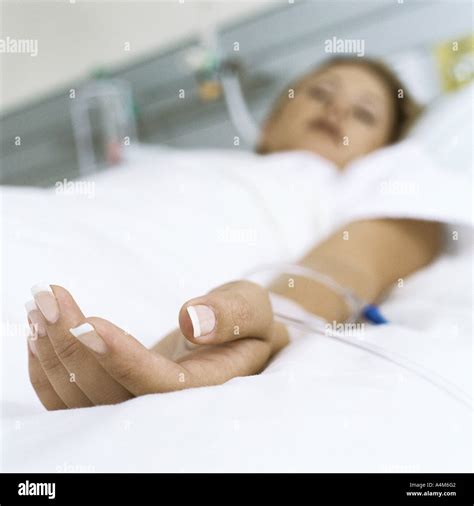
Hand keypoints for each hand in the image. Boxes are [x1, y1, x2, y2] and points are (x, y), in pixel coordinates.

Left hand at [26, 281, 288, 409]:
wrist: (235, 340)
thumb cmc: (247, 323)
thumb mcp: (254, 309)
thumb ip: (233, 314)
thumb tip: (192, 321)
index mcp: (206, 389)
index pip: (155, 384)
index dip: (120, 359)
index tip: (88, 323)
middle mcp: (167, 409)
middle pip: (109, 394)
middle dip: (73, 345)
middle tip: (48, 298)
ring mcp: (138, 406)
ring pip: (83, 400)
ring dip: (55, 353)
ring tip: (40, 306)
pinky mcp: (119, 397)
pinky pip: (74, 402)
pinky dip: (49, 373)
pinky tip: (37, 337)